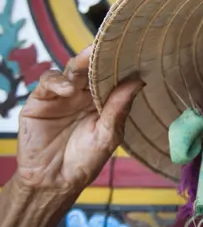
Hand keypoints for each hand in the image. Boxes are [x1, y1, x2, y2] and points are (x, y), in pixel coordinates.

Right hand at [15, 46, 143, 193]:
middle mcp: (83, 95)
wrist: (54, 180)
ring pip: (70, 70)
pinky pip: (48, 82)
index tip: (131, 50)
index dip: (119, 64)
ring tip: (85, 70)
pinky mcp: (40, 100)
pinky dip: (58, 82)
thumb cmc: (85, 160)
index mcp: (102, 101)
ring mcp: (62, 96)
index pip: (111, 77)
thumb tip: (138, 82)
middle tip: (106, 45)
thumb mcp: (107, 135)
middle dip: (98, 57)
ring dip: (79, 66)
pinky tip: (67, 90)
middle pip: (91, 68)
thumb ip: (118, 108)